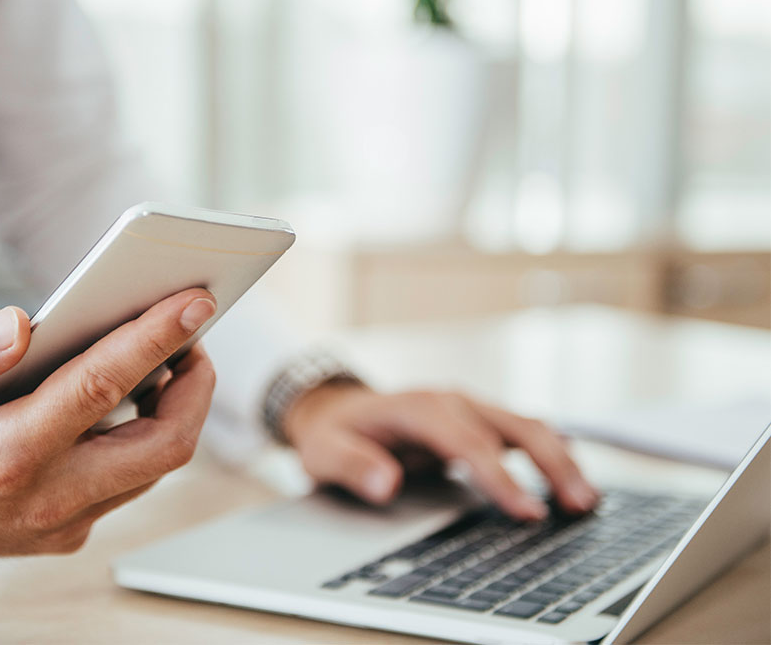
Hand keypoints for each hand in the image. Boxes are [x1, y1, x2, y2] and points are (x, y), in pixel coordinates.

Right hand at [0, 289, 216, 580]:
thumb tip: (21, 323)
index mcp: (4, 457)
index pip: (101, 387)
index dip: (155, 339)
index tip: (195, 302)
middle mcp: (45, 499)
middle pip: (162, 446)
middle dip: (196, 387)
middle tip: (194, 336)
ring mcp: (60, 524)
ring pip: (152, 468)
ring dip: (176, 412)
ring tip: (170, 358)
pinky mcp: (65, 530)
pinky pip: (128, 482)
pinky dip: (144, 436)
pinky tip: (133, 397)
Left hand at [282, 384, 598, 519]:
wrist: (336, 408)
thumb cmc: (335, 434)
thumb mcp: (325, 451)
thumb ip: (354, 466)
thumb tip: (387, 484)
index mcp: (418, 407)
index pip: (468, 442)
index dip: (500, 476)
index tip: (526, 511)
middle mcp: (451, 401)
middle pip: (513, 425)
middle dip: (550, 464)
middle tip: (577, 504)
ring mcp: (469, 407)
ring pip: (527, 425)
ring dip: (560, 458)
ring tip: (587, 499)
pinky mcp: (478, 419)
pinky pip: (522, 431)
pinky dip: (551, 452)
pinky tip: (571, 478)